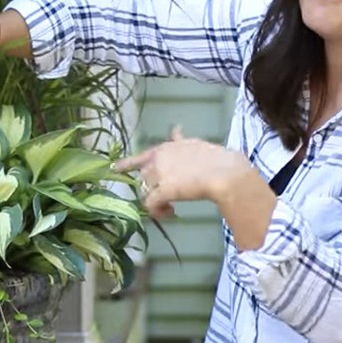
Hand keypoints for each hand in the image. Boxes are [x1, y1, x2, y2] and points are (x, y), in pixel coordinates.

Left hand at [114, 128, 256, 214]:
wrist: (226, 173)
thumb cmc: (219, 160)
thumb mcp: (197, 143)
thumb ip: (182, 140)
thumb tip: (176, 130)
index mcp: (168, 147)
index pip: (142, 156)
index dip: (127, 164)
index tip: (115, 168)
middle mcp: (160, 158)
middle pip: (145, 177)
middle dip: (153, 187)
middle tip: (168, 197)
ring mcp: (160, 174)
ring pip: (146, 191)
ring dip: (156, 201)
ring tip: (171, 207)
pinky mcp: (164, 190)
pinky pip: (151, 204)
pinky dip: (158, 211)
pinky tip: (170, 212)